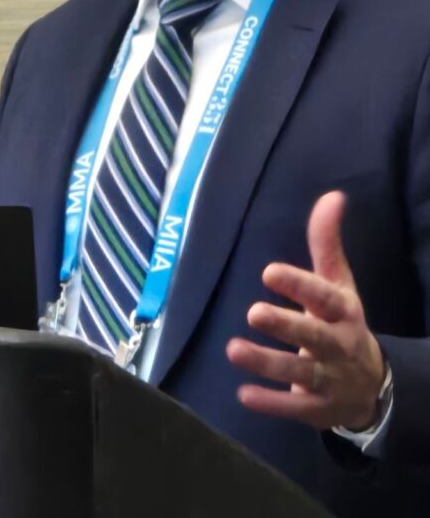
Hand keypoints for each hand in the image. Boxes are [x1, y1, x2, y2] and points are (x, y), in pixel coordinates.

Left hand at [226, 191, 385, 430]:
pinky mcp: (317, 408)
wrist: (371, 387)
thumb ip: (326, 243)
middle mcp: (338, 344)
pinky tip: (243, 395)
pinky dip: (270, 402)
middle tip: (253, 312)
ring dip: (266, 362)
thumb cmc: (341, 322)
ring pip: (299, 372)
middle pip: (313, 335)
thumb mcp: (338, 284)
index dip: (299, 284)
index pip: (323, 295)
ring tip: (233, 349)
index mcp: (342, 310)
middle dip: (286, 325)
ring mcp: (329, 379)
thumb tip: (332, 196)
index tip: (269, 271)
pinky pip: (293, 408)